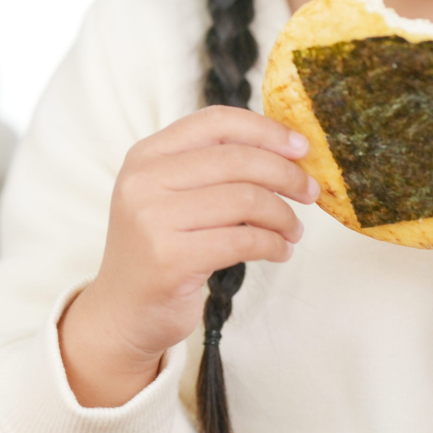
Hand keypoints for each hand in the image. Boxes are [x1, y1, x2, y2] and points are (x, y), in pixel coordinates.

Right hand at [58, 105, 316, 407]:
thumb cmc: (161, 248)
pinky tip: (280, 252)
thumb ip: (213, 168)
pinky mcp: (170, 259)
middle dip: (285, 174)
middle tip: (310, 192)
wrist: (123, 311)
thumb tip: (287, 150)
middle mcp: (144, 180)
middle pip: (237, 159)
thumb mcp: (172, 195)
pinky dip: (273, 245)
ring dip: (282, 215)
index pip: (215, 121)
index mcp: (146, 155)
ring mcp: (153, 219)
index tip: (301, 147)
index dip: (266, 130)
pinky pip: (243, 241)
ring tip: (293, 230)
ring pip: (245, 200)